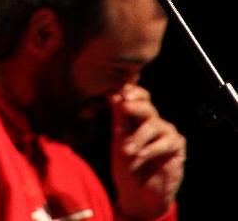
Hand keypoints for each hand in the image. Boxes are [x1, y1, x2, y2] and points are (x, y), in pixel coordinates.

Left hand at [108, 84, 185, 220]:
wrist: (139, 197)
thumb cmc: (127, 168)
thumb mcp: (118, 141)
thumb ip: (118, 118)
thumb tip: (112, 93)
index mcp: (137, 118)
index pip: (138, 97)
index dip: (131, 91)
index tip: (120, 92)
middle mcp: (153, 123)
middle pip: (147, 106)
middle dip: (135, 106)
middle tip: (124, 107)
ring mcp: (166, 134)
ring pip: (154, 124)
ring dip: (138, 136)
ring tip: (127, 151)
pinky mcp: (176, 147)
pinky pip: (166, 141)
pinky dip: (152, 148)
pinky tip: (141, 155)